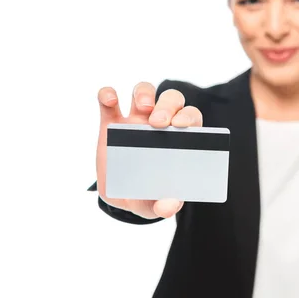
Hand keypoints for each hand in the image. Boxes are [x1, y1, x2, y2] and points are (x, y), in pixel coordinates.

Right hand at [95, 82, 202, 218]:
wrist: (119, 196)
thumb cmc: (145, 194)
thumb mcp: (154, 204)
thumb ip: (164, 206)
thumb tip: (169, 207)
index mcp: (178, 138)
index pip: (190, 117)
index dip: (188, 117)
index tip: (182, 126)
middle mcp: (159, 123)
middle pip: (171, 99)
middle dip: (168, 105)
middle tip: (159, 123)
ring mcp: (134, 119)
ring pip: (144, 91)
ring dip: (144, 93)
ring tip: (142, 107)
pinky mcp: (109, 121)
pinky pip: (108, 99)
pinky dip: (108, 94)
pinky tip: (109, 100)